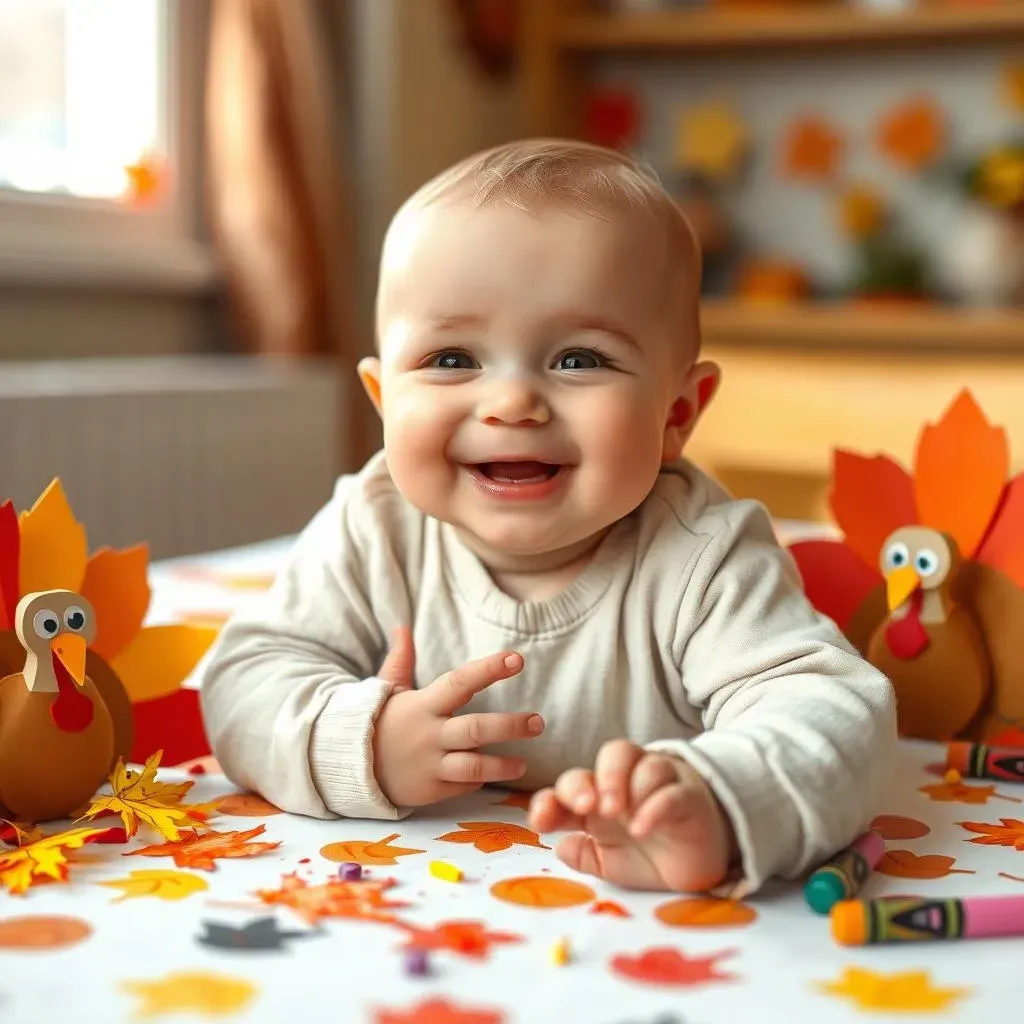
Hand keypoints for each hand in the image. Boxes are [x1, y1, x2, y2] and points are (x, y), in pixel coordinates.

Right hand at [372, 627, 544, 807]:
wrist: (347, 765)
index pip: (460, 682)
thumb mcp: (386, 689)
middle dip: (510, 725)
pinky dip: (478, 779)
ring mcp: (430, 765)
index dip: (489, 669)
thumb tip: (401, 625)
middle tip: (538, 722)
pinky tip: (492, 773)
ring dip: (502, 765)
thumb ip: (401, 659)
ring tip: (524, 763)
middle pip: (476, 729)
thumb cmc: (379, 722)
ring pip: (473, 766)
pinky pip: (462, 785)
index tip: (517, 659)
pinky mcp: (430, 791)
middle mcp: (428, 734)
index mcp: (422, 704)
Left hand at [528, 739, 737, 892]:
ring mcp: (659, 784)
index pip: (571, 785)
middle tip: (585, 807)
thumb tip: (560, 846)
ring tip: (617, 814)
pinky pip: (670, 789)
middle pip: (607, 757)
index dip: (551, 799)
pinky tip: (641, 828)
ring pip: (639, 760)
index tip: (541, 820)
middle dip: (589, 779)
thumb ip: (585, 856)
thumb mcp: (610, 865)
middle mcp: (627, 783)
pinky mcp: (688, 796)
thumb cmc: (649, 857)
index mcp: (600, 798)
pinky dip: (654, 805)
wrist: (700, 864)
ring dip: (622, 782)